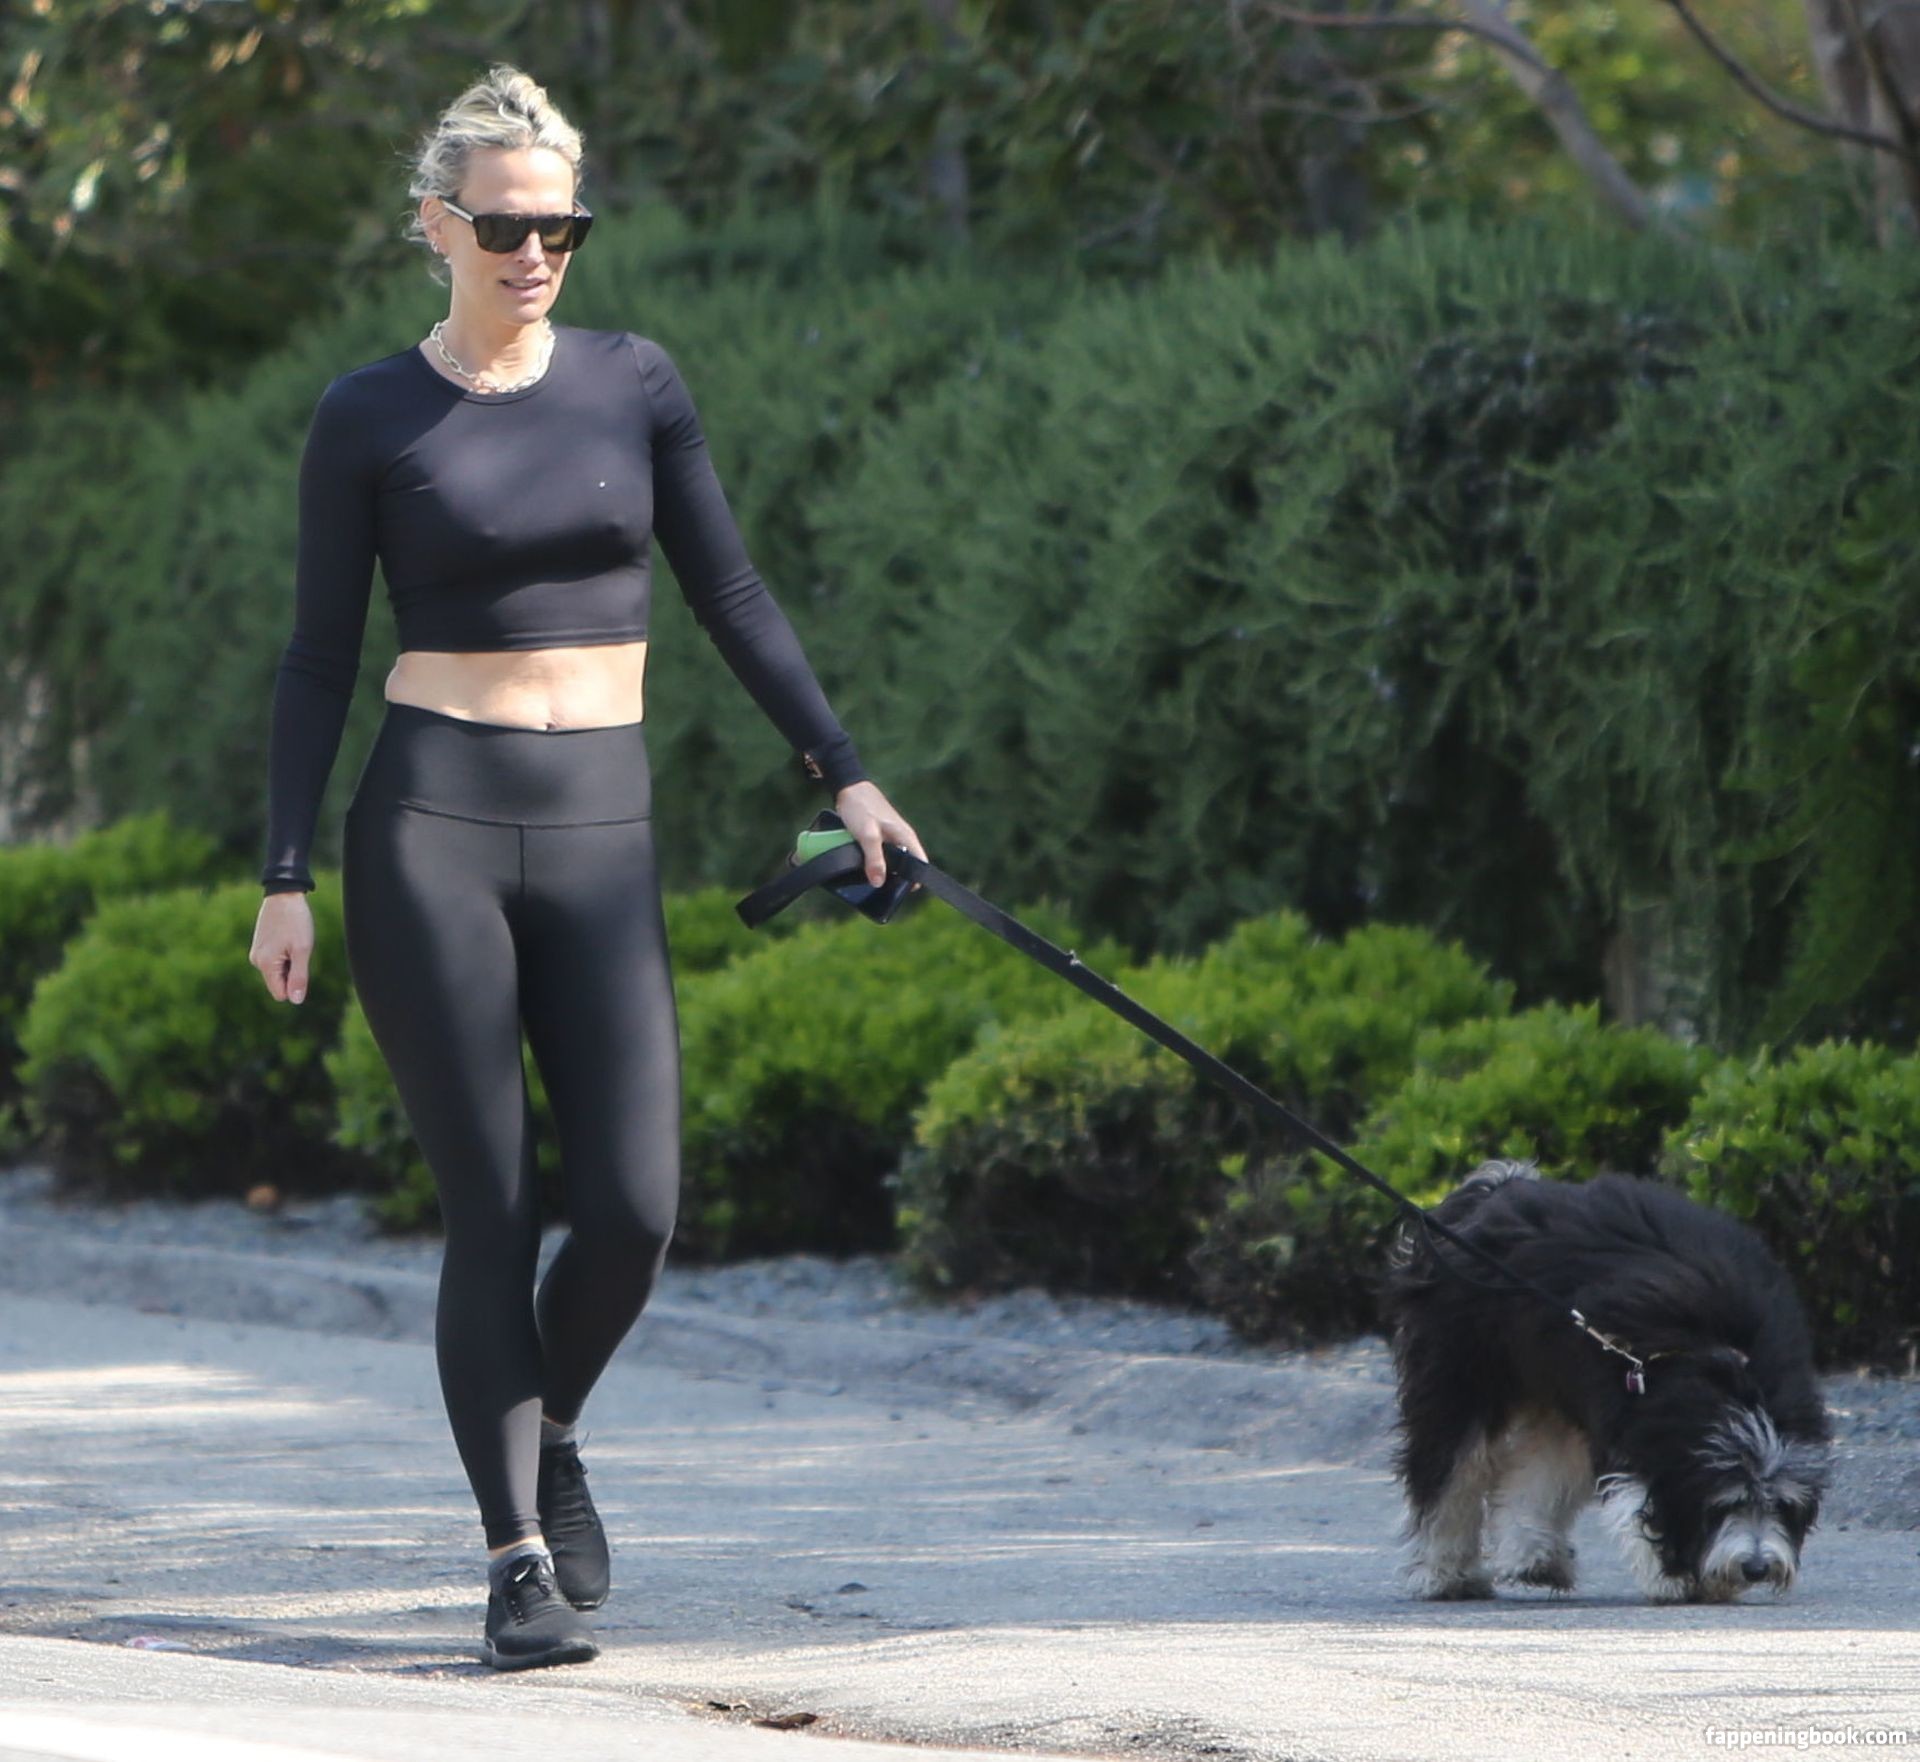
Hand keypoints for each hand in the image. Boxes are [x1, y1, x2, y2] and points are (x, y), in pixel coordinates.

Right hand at [251, 890, 315, 1004]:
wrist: (284, 894)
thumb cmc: (295, 921)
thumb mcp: (302, 950)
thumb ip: (299, 977)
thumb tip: (295, 1001)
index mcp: (265, 964)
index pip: (280, 993)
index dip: (295, 986)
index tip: (302, 965)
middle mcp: (256, 961)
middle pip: (279, 983)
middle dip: (293, 972)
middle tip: (299, 950)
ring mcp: (257, 952)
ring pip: (278, 971)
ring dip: (290, 962)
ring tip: (294, 942)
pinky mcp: (260, 945)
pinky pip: (275, 961)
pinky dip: (285, 954)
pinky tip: (289, 938)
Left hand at [833, 780, 926, 886]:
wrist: (848, 788)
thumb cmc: (861, 808)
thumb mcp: (867, 835)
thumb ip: (874, 859)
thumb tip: (879, 883)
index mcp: (906, 838)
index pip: (920, 864)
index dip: (914, 880)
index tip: (900, 893)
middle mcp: (902, 839)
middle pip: (905, 866)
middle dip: (894, 879)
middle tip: (879, 891)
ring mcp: (890, 839)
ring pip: (891, 862)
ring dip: (881, 871)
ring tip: (868, 882)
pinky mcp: (879, 839)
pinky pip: (880, 856)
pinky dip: (873, 863)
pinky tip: (862, 870)